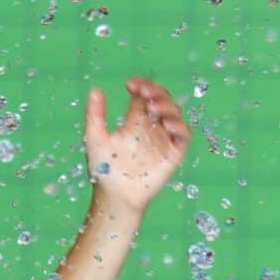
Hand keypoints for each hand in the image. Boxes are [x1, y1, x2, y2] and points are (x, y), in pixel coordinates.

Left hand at [83, 76, 190, 214]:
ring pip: (175, 114)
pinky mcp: (173, 153)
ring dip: (167, 105)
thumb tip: (95, 89)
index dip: (141, 85)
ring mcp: (164, 139)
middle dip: (156, 91)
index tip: (131, 84)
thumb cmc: (104, 170)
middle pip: (162, 100)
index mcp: (136, 121)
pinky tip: (167, 123)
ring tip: (152, 107)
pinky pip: (183, 135)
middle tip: (143, 91)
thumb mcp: (96, 138)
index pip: (144, 96)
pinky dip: (179, 126)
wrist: (115, 196)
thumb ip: (95, 114)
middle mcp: (153, 127)